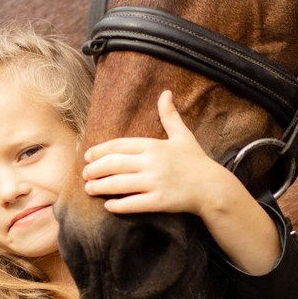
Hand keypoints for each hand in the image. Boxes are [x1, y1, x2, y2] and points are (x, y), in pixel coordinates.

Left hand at [82, 91, 280, 274]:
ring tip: (89, 189)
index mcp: (154, 146)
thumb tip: (165, 93)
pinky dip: (119, 205)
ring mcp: (155, 183)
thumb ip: (169, 116)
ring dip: (101, 187)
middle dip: (95, 169)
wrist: (212, 187)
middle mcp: (152, 163)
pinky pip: (133, 204)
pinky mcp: (159, 202)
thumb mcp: (183, 135)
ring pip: (119, 184)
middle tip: (85, 174)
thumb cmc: (195, 161)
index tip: (88, 156)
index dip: (100, 151)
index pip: (119, 146)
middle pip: (114, 165)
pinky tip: (109, 205)